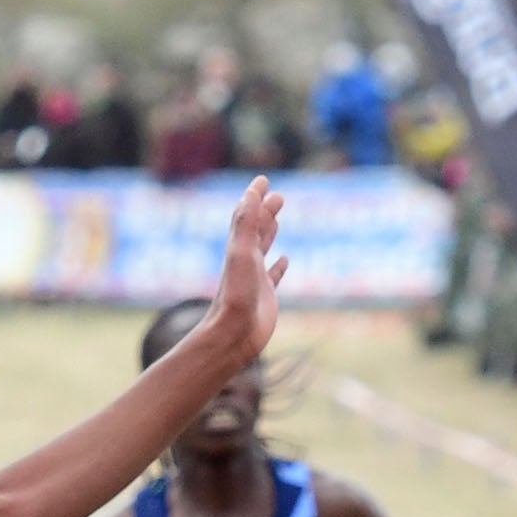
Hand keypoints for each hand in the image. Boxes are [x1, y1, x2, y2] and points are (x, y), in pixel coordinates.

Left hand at [206, 175, 288, 361]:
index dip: (254, 197)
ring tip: (276, 219)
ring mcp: (255, 279)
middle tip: (277, 196)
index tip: (262, 180)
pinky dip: (279, 265)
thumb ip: (246, 223)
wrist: (232, 335)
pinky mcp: (265, 296)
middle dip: (265, 211)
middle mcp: (246, 261)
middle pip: (256, 229)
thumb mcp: (242, 254)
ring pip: (263, 248)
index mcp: (239, 249)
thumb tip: (251, 192)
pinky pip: (273, 276)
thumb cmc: (236, 296)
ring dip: (270, 232)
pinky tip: (284, 260)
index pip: (246, 216)